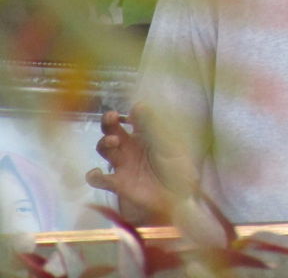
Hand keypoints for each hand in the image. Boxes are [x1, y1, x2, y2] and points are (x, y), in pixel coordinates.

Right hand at [85, 105, 189, 225]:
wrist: (178, 196)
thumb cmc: (177, 168)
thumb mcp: (170, 143)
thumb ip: (155, 126)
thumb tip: (138, 105)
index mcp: (145, 135)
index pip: (132, 118)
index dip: (130, 113)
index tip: (135, 111)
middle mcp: (131, 147)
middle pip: (112, 129)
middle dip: (108, 121)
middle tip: (112, 117)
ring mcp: (123, 164)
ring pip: (104, 148)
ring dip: (104, 142)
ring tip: (114, 141)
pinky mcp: (118, 183)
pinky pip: (99, 179)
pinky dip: (94, 176)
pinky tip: (97, 173)